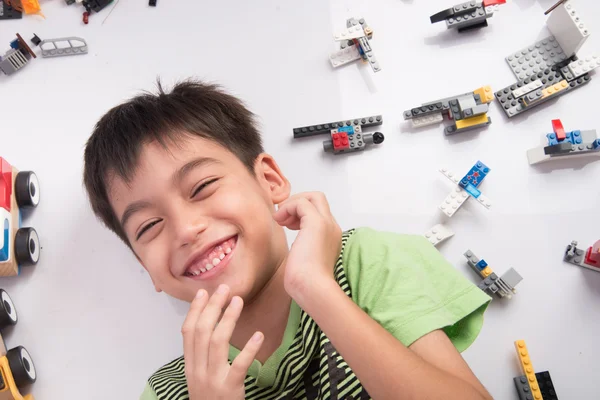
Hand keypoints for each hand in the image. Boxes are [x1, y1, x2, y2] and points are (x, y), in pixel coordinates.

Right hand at [182, 285, 263, 399]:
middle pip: (202, 332)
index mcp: (190, 366)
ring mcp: (212, 380)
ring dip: (228, 318)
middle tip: (224, 288)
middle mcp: (198, 371)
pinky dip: (249, 349)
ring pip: (217, 342)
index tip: (202, 292)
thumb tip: (209, 327)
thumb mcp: (200, 377)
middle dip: (212, 307)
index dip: (194, 310)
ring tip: (238, 301)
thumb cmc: (211, 399)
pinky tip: (259, 335)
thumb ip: (202, 356)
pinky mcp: (229, 389)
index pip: (188, 332)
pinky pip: (239, 365)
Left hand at [273, 192, 341, 299]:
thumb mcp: (305, 260)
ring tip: (280, 220)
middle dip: (298, 201)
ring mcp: (326, 224)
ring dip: (292, 204)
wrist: (312, 288)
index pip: (319, 211)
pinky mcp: (316, 223)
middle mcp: (332, 227)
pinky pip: (301, 203)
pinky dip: (287, 208)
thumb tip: (295, 244)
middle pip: (318, 198)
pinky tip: (279, 221)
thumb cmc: (306, 282)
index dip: (300, 212)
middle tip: (283, 217)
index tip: (288, 225)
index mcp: (331, 236)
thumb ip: (304, 247)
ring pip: (312, 197)